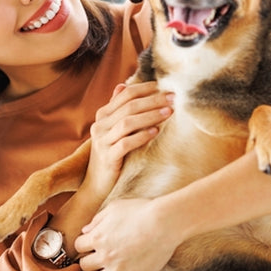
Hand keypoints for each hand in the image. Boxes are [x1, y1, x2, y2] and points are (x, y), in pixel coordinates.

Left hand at [72, 198, 181, 270]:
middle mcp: (103, 256)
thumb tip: (85, 229)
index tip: (86, 248)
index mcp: (98, 237)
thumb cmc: (141, 211)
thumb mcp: (115, 208)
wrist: (164, 223)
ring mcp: (116, 270)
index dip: (82, 246)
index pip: (79, 245)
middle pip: (84, 265)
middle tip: (88, 267)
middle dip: (85, 265)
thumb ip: (98, 219)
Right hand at [80, 82, 172, 201]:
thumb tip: (123, 85)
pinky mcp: (108, 158)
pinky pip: (125, 144)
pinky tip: (156, 132)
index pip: (126, 94)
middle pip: (129, 106)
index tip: (166, 86)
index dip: (146, 88)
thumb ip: (117, 109)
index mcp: (103, 115)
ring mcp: (102, 142)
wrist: (97, 185)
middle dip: (153, 100)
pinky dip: (142, 136)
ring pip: (127, 123)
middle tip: (173, 97)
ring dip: (151, 115)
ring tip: (170, 112)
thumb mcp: (113, 130)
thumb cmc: (112, 155)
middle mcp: (100, 126)